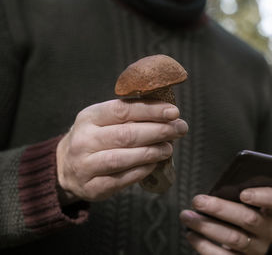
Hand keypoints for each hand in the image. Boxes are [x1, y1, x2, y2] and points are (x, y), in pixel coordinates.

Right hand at [56, 99, 187, 202]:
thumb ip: (129, 115)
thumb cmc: (94, 137)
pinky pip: (122, 179)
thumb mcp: (103, 120)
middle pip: (126, 135)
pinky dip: (142, 171)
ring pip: (123, 158)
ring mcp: (85, 166)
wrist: (65, 167)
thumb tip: (168, 113)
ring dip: (152, 152)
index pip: (123, 110)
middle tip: (180, 129)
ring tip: (169, 148)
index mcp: (89, 117)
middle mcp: (84, 140)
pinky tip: (155, 164)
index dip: (151, 110)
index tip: (174, 112)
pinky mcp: (92, 187)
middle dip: (159, 131)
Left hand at [180, 187, 271, 254]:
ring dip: (206, 226)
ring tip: (186, 216)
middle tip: (197, 200)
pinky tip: (191, 234)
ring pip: (233, 238)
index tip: (243, 193)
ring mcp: (258, 248)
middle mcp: (270, 230)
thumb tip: (218, 187)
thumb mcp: (242, 197)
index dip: (264, 196)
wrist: (241, 236)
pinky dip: (204, 245)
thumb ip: (237, 190)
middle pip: (249, 219)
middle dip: (220, 208)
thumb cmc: (238, 207)